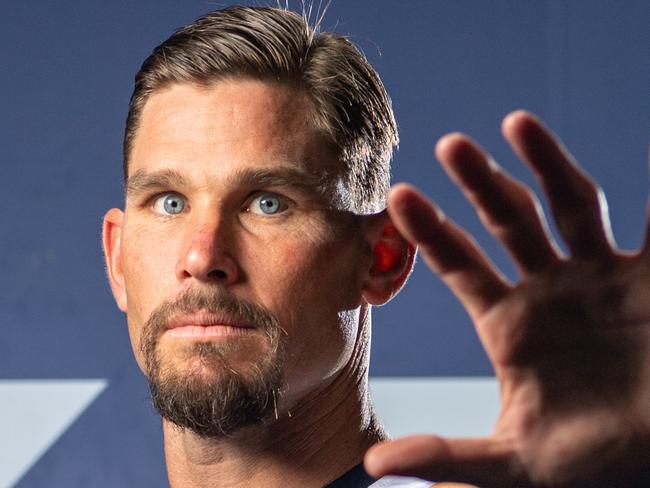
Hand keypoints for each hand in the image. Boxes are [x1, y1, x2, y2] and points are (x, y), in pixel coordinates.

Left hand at [365, 111, 649, 486]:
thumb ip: (448, 456)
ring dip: (545, 165)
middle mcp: (547, 288)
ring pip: (568, 207)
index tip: (397, 196)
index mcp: (507, 323)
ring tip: (516, 121)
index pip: (458, 266)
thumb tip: (373, 467)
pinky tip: (648, 151)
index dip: (430, 232)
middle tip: (448, 145)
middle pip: (507, 222)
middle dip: (480, 183)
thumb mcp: (514, 462)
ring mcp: (599, 276)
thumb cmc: (587, 462)